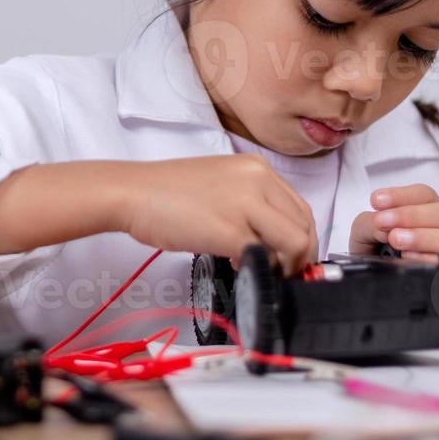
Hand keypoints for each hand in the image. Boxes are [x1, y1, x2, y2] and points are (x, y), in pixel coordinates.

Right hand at [116, 156, 318, 276]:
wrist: (134, 193)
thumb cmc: (166, 191)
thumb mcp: (220, 183)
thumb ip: (250, 203)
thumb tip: (268, 239)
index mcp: (257, 168)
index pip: (300, 207)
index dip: (302, 237)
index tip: (292, 255)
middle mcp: (258, 181)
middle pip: (304, 226)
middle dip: (300, 256)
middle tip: (284, 271)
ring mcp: (246, 205)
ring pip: (295, 243)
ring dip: (286, 265)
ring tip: (261, 268)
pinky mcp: (231, 231)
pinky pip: (264, 257)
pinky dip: (258, 268)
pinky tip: (237, 264)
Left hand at [349, 183, 438, 264]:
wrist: (371, 279)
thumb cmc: (372, 248)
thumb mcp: (363, 231)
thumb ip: (370, 223)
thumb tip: (382, 226)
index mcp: (424, 208)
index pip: (423, 194)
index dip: (401, 195)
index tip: (376, 201)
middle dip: (412, 215)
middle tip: (384, 222)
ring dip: (421, 236)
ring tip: (394, 240)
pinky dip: (428, 257)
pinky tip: (407, 257)